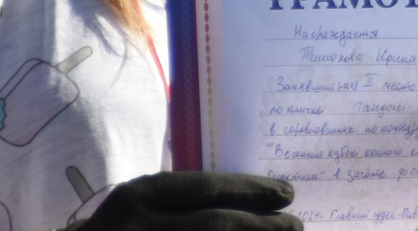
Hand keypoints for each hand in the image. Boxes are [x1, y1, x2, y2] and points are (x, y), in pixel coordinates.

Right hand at [80, 172, 299, 230]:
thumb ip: (184, 203)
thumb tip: (251, 205)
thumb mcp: (141, 207)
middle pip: (216, 226)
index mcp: (138, 197)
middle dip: (262, 227)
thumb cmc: (119, 230)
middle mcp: (138, 228)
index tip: (288, 194)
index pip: (207, 190)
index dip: (252, 191)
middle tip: (297, 225)